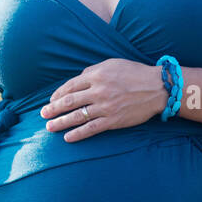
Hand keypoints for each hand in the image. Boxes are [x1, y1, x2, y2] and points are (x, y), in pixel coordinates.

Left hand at [39, 58, 166, 140]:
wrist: (158, 88)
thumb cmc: (135, 73)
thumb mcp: (112, 64)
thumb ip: (93, 70)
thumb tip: (79, 77)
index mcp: (96, 76)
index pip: (70, 86)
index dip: (57, 94)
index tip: (50, 100)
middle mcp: (98, 91)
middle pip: (69, 101)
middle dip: (53, 109)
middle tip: (43, 114)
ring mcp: (105, 107)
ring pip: (77, 116)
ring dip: (60, 122)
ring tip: (50, 127)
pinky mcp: (113, 120)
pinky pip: (91, 129)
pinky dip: (77, 134)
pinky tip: (67, 138)